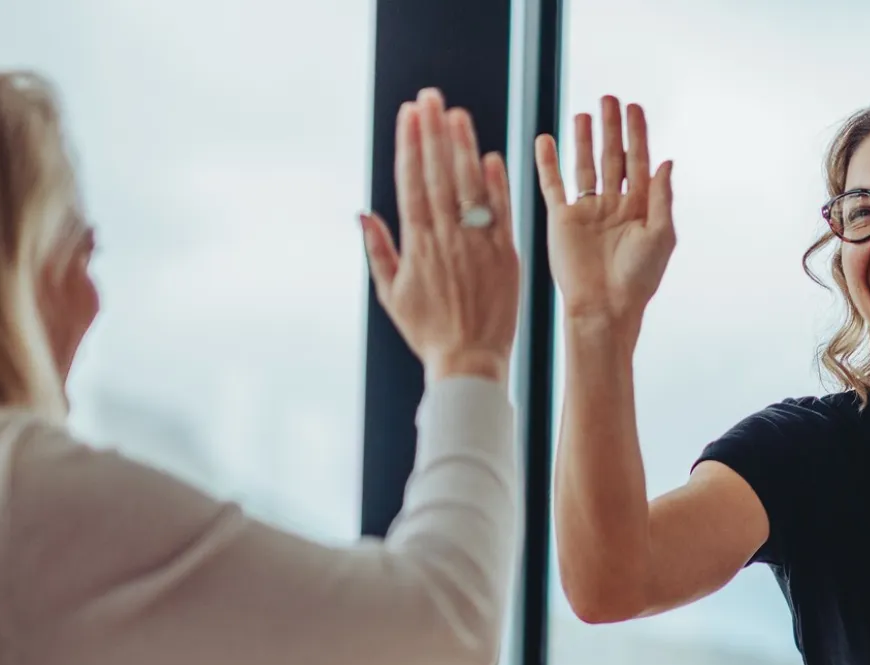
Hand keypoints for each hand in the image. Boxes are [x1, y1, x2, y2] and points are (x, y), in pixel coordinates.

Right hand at [360, 88, 520, 382]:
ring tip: (457, 114)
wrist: (470, 361)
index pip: (412, 182)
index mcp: (418, 244)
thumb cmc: (427, 331)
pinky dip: (497, 184)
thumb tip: (363, 212)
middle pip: (439, 174)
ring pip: (470, 186)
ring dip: (463, 147)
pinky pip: (501, 212)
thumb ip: (378, 249)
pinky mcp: (506, 254)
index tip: (408, 114)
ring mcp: (479, 244)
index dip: (410, 145)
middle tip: (430, 97)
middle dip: (433, 132)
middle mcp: (447, 237)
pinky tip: (490, 155)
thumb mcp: (391, 294)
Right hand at [535, 96, 674, 331]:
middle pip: (611, 157)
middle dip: (611, 128)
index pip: (638, 162)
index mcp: (639, 208)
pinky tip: (546, 140)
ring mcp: (586, 211)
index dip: (637, 134)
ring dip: (582, 140)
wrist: (603, 308)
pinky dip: (548, 163)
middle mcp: (612, 206)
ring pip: (583, 166)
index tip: (635, 108)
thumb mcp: (660, 236)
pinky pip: (553, 185)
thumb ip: (662, 198)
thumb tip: (666, 161)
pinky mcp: (561, 220)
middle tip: (609, 98)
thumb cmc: (637, 280)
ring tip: (582, 113)